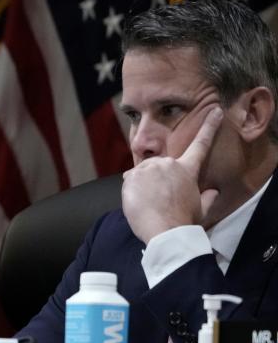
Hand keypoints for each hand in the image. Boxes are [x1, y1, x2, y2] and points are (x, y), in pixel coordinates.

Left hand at [122, 107, 222, 242]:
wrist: (165, 231)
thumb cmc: (184, 221)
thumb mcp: (200, 208)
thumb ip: (207, 197)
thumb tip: (214, 192)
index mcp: (187, 169)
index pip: (201, 144)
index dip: (209, 126)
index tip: (214, 111)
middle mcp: (168, 163)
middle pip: (160, 167)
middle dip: (157, 179)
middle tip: (159, 199)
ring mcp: (149, 168)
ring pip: (143, 173)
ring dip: (144, 184)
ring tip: (149, 203)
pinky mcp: (132, 176)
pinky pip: (129, 180)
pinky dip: (132, 189)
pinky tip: (139, 202)